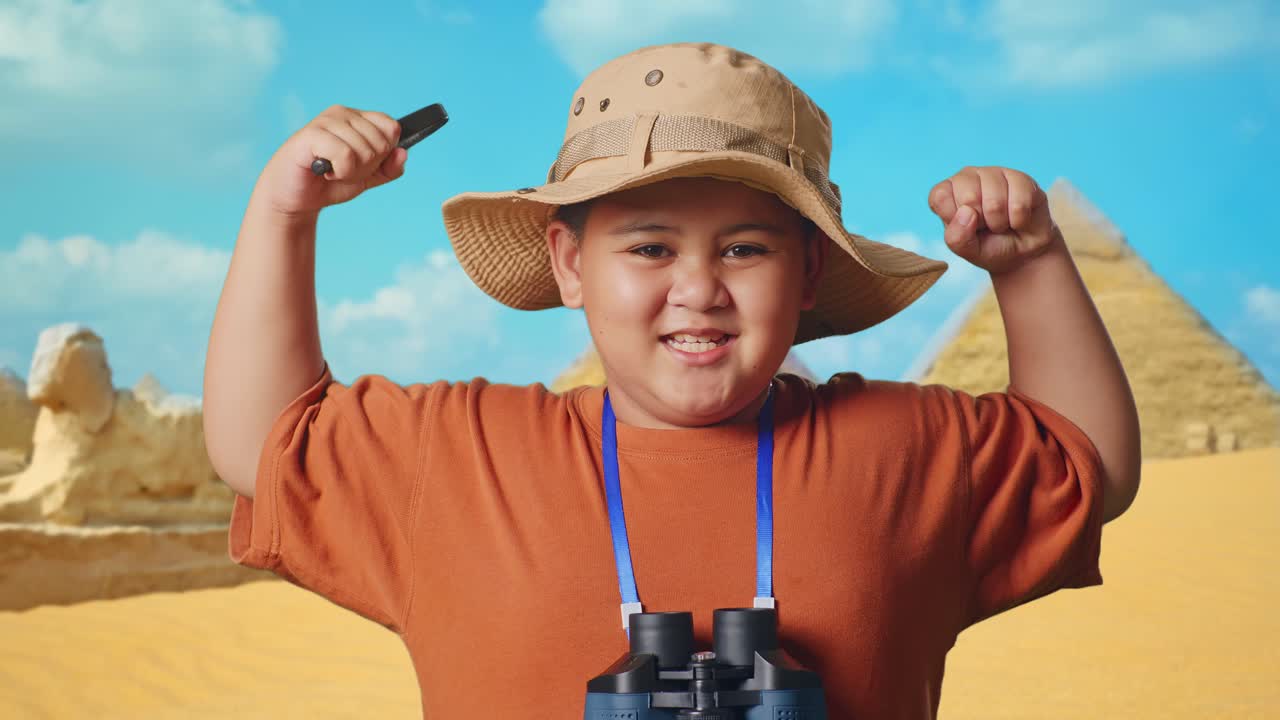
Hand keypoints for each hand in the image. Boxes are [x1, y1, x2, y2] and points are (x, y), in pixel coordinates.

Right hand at [253, 104, 406, 219]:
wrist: (294, 199)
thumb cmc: (328, 183)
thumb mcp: (367, 178)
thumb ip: (389, 169)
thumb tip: (403, 153)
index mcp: (357, 118)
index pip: (392, 127)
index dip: (385, 153)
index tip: (364, 164)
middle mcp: (342, 113)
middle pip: (382, 142)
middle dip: (367, 167)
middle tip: (343, 170)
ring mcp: (326, 121)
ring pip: (365, 150)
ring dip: (351, 172)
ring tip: (332, 171)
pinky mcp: (311, 134)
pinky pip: (346, 155)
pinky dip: (340, 172)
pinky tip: (324, 171)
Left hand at [928, 166, 1063, 274]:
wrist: (1024, 250)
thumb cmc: (990, 246)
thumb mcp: (967, 250)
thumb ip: (957, 237)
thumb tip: (966, 211)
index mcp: (945, 193)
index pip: (940, 196)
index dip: (953, 217)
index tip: (964, 226)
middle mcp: (966, 178)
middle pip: (969, 197)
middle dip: (981, 221)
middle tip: (986, 226)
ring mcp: (993, 174)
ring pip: (995, 201)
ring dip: (1001, 222)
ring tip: (1002, 223)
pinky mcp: (1020, 177)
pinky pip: (1019, 203)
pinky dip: (1019, 220)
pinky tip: (1017, 218)